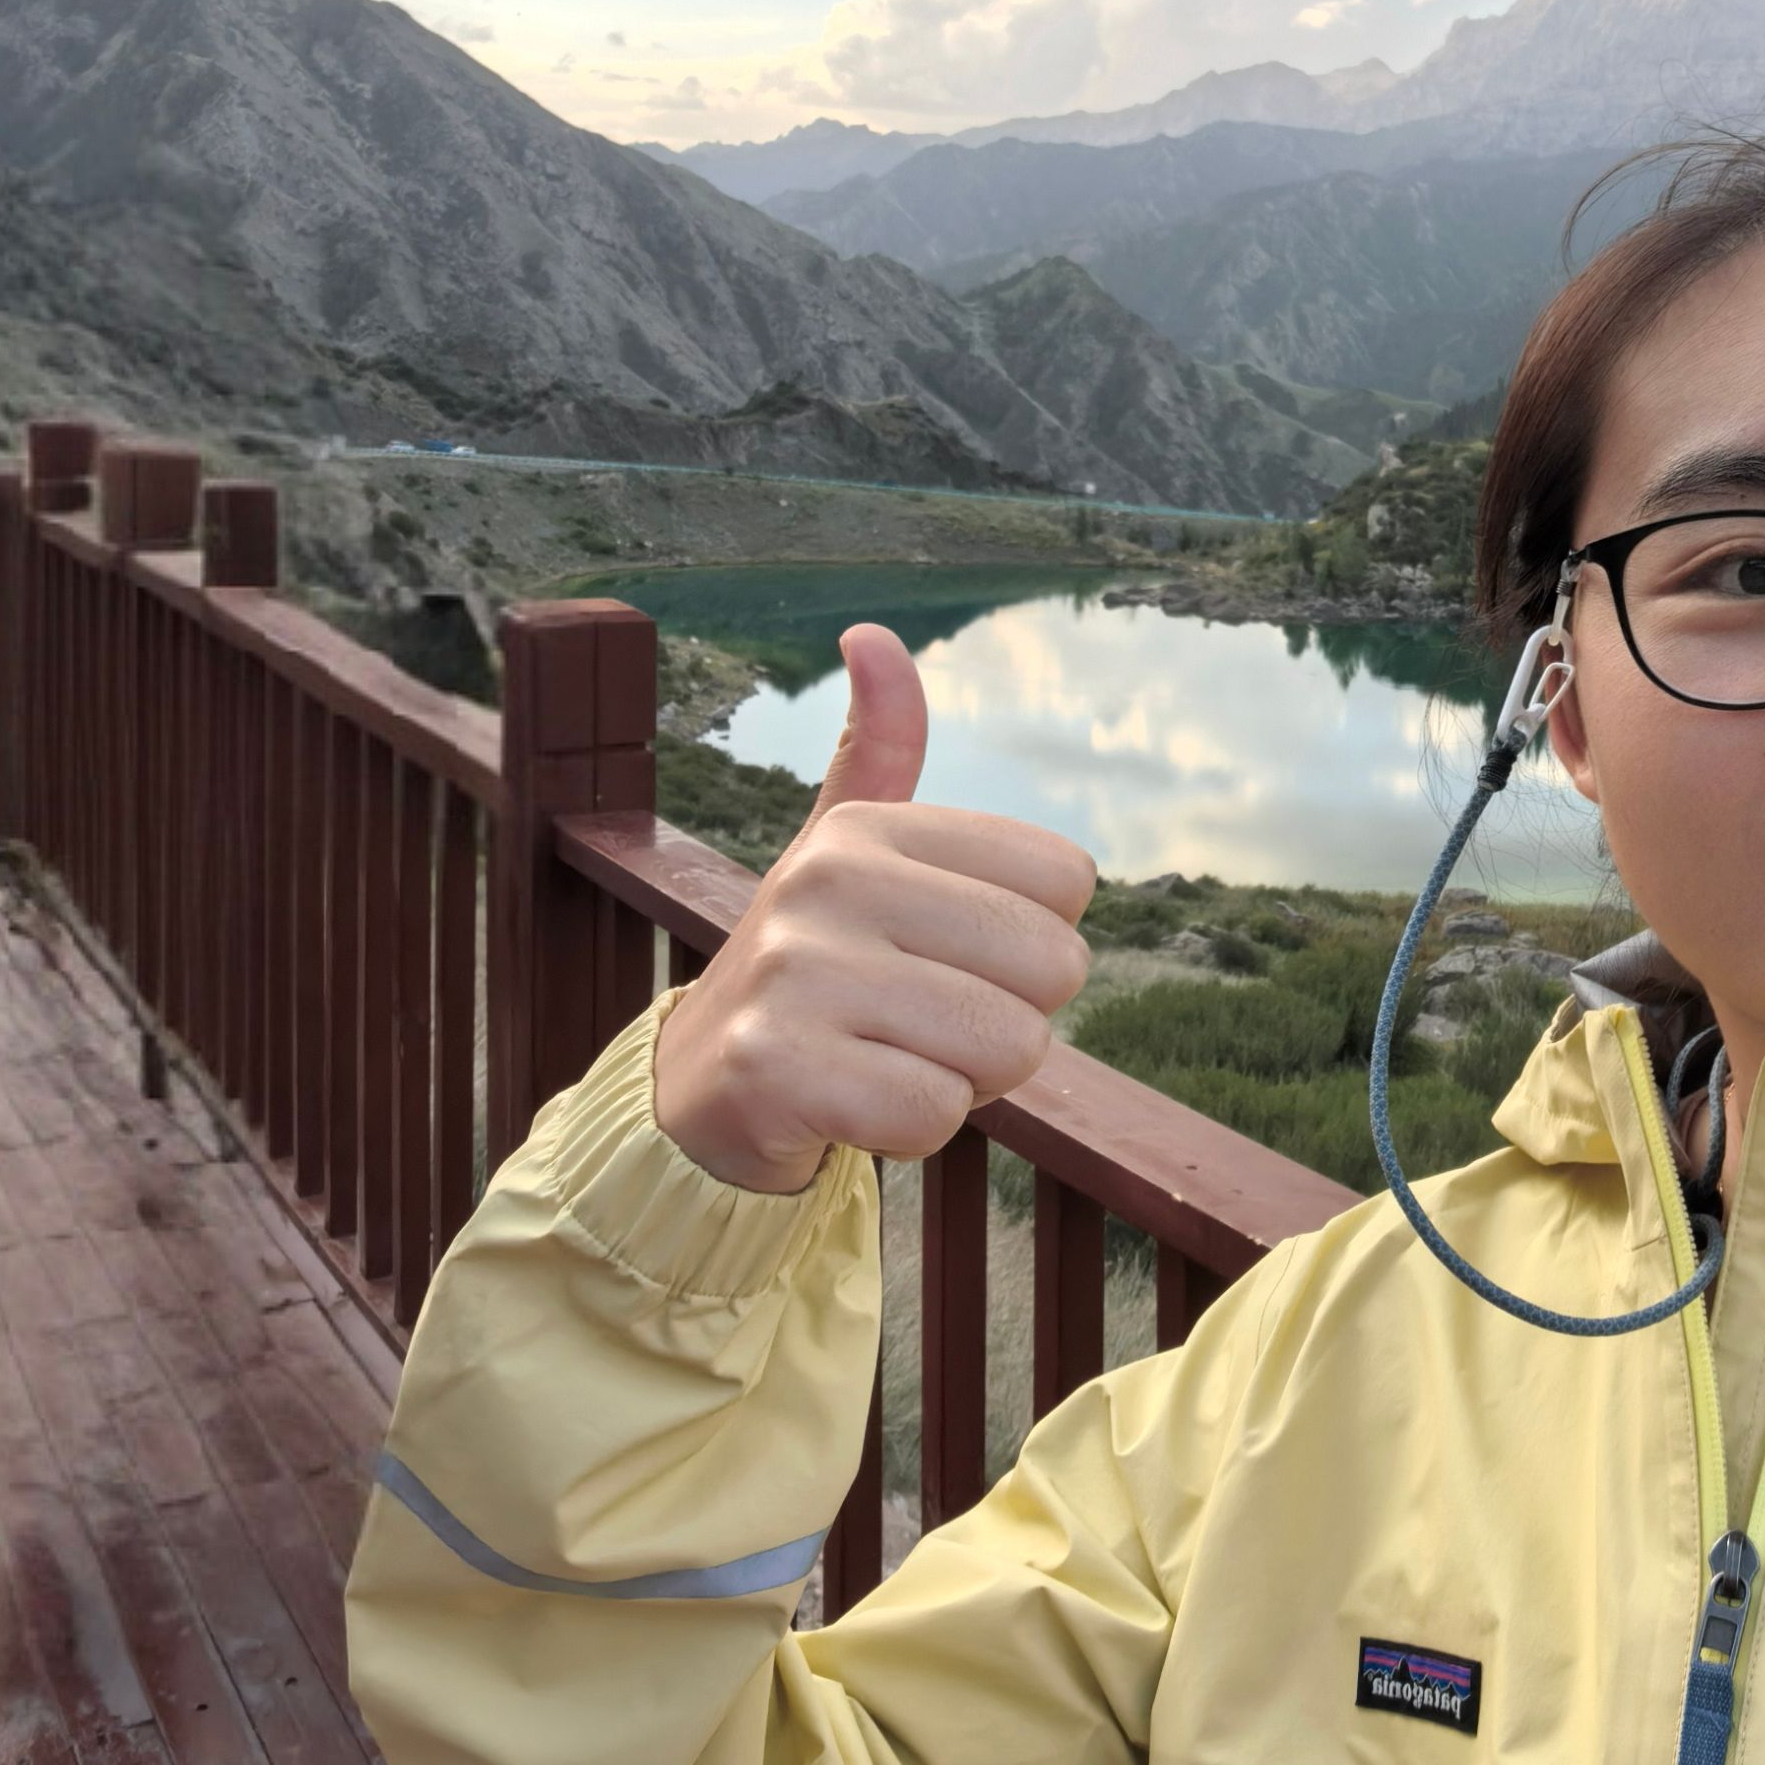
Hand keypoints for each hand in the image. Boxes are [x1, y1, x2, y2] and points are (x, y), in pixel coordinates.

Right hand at [650, 625, 1097, 1194]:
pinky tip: (853, 1106)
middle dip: (1007, 1020)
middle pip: (1053, 967)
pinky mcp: (776, 1067)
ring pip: (1004, 1047)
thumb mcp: (845, 853)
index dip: (1029, 944)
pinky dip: (913, 1131)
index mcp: (866, 828)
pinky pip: (936, 1112)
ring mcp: (795, 972)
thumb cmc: (812, 969)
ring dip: (964, 1079)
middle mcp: (829, 881)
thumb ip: (880, 750)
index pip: (1066, 879)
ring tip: (884, 1059)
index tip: (943, 956)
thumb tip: (872, 633)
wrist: (698, 1091)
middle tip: (919, 1024)